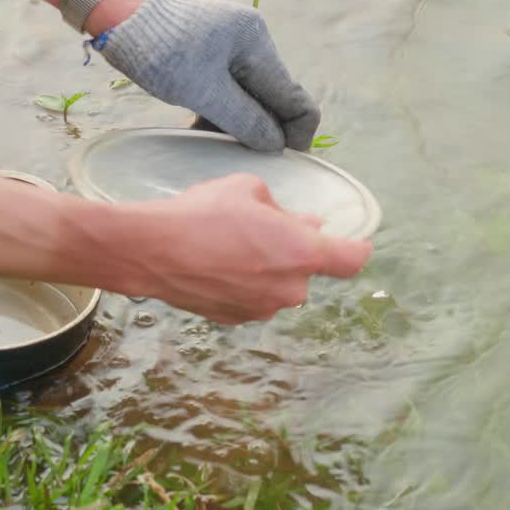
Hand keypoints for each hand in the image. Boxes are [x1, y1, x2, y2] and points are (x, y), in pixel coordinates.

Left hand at [95, 0, 320, 152]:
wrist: (118, 19)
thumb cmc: (159, 52)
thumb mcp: (204, 92)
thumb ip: (245, 119)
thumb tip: (276, 144)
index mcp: (256, 42)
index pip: (294, 96)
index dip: (295, 132)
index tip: (282, 160)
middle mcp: (250, 41)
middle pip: (272, 98)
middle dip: (264, 129)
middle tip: (244, 158)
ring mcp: (230, 47)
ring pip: (248, 97)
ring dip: (238, 123)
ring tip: (215, 146)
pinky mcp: (210, 54)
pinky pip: (227, 90)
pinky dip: (220, 112)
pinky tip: (202, 130)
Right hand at [123, 173, 370, 323]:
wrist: (153, 250)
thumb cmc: (203, 213)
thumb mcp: (248, 190)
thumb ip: (282, 211)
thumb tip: (301, 224)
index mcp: (302, 253)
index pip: (351, 260)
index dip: (356, 249)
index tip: (355, 244)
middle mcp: (289, 289)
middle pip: (306, 270)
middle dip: (292, 251)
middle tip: (261, 229)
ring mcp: (261, 309)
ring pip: (277, 286)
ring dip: (266, 269)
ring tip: (230, 246)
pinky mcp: (234, 319)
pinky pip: (251, 298)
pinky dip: (243, 283)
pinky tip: (215, 264)